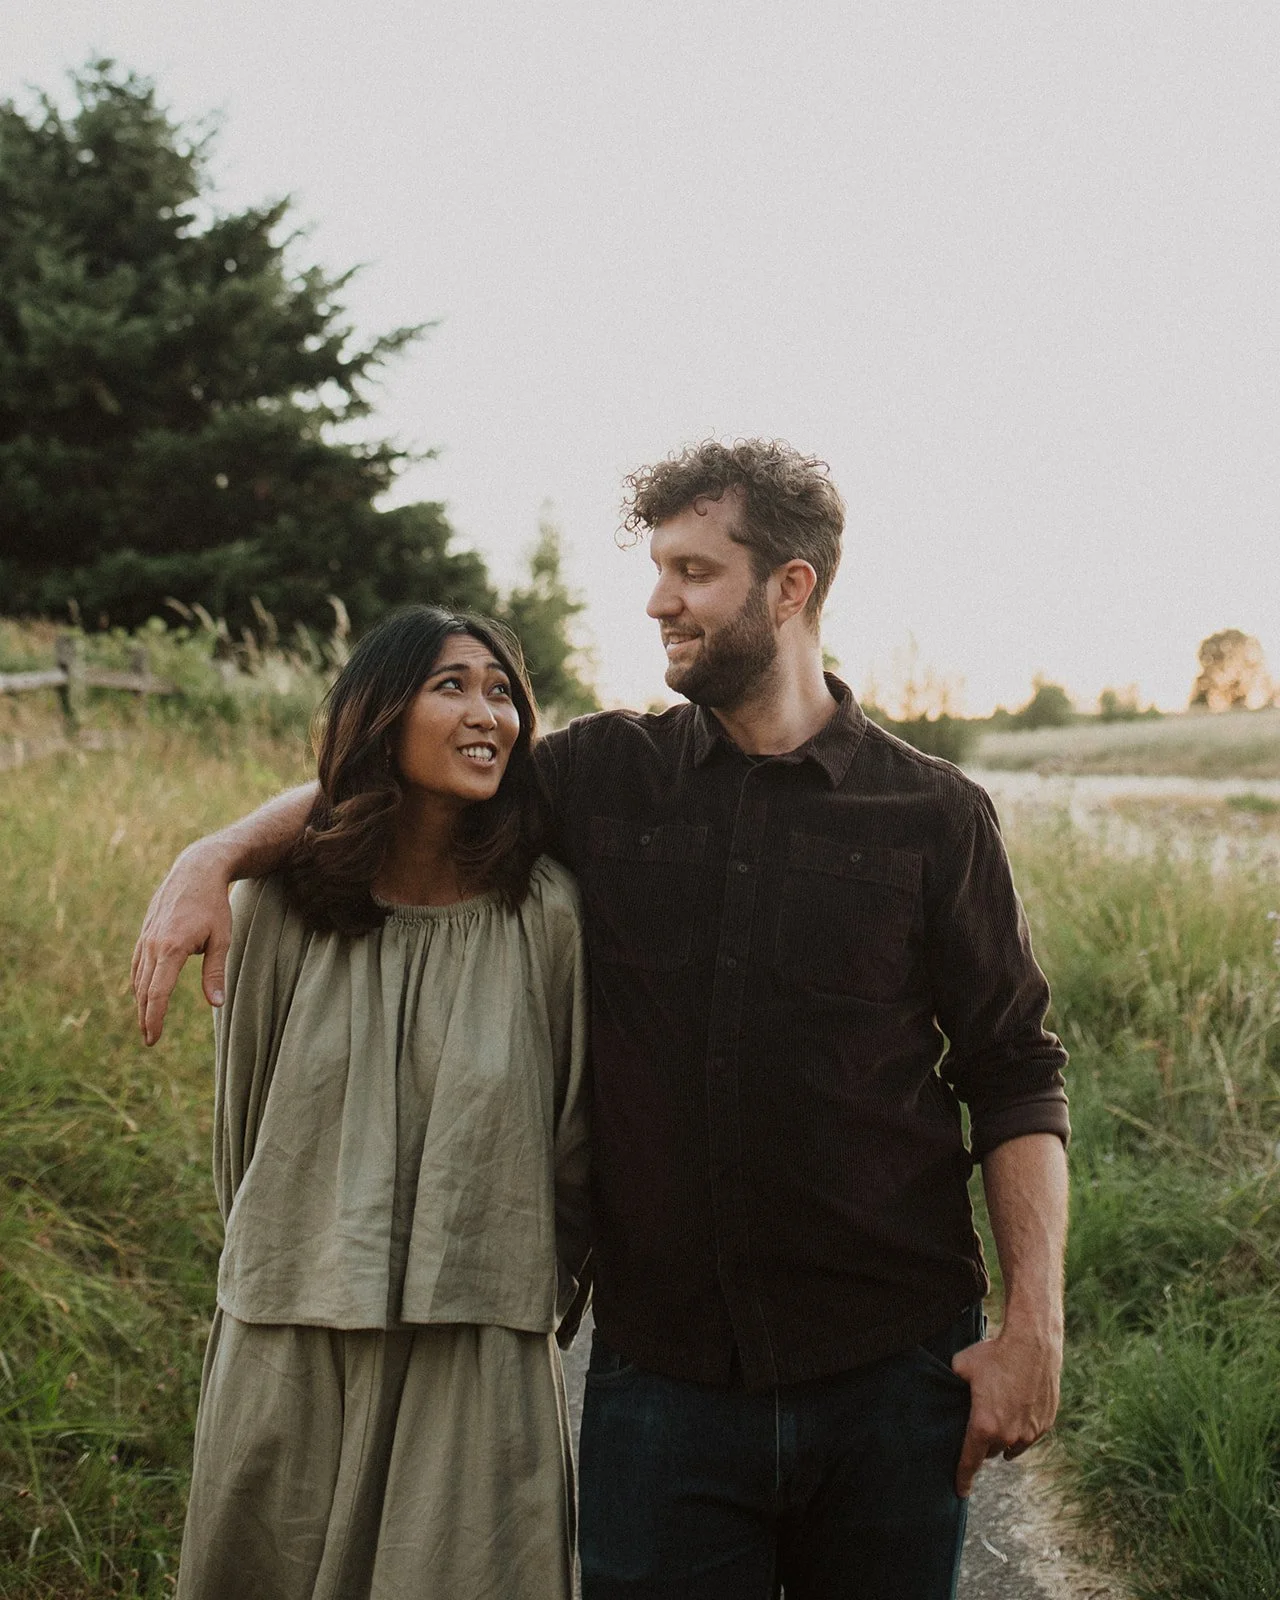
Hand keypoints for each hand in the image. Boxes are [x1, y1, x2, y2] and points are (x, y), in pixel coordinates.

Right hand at [131, 842, 233, 1044]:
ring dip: (141, 1001)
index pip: (158, 992)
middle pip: (144, 989)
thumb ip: (215, 972)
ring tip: (146, 1021)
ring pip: (138, 977)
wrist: (196, 871)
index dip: (155, 1018)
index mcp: (171, 948)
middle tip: (149, 1039)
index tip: (154, 1038)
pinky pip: (138, 963)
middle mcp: (153, 944)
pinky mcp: (145, 932)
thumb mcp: (222, 939)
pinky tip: (143, 992)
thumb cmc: (214, 905)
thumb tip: (216, 1004)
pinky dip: (139, 981)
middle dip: (146, 1016)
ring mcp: (146, 937)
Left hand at [950, 1323, 1060, 1497]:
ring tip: (998, 1414)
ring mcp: (1029, 1432)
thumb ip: (952, 1385)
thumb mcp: (961, 1368)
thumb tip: (947, 1389)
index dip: (963, 1478)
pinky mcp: (1045, 1423)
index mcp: (983, 1426)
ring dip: (1003, 1437)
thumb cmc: (993, 1354)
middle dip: (982, 1443)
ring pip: (1011, 1446)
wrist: (1032, 1343)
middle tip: (978, 1423)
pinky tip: (1017, 1408)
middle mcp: (1008, 1436)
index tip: (960, 1491)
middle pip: (989, 1451)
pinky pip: (1029, 1436)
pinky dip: (1021, 1428)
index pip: (969, 1462)